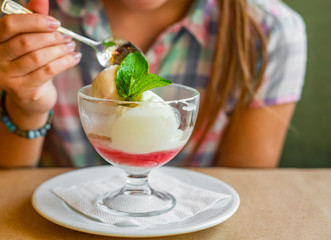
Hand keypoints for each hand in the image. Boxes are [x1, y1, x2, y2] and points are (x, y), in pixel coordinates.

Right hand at [0, 0, 80, 115]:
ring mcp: (8, 76)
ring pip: (38, 58)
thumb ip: (33, 21)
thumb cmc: (30, 64)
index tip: (56, 23)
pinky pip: (47, 72)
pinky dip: (65, 63)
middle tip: (68, 37)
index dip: (35, 21)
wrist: (29, 96)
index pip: (10, 25)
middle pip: (25, 42)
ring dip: (60, 50)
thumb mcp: (30, 41)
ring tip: (72, 47)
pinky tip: (74, 58)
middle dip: (51, 38)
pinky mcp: (23, 90)